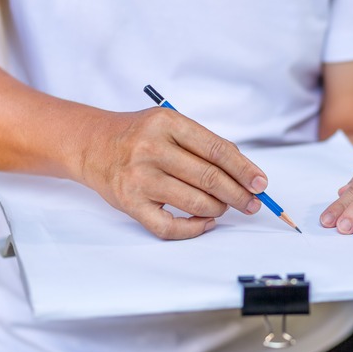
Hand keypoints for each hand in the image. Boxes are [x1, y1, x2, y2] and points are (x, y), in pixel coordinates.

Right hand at [78, 107, 267, 239]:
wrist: (92, 144)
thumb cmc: (139, 135)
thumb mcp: (169, 125)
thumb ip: (203, 144)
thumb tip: (244, 171)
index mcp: (167, 123)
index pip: (217, 150)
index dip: (244, 169)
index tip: (260, 183)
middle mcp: (151, 149)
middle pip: (209, 178)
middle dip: (238, 194)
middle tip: (252, 203)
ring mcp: (139, 177)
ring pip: (195, 202)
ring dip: (218, 209)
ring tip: (224, 207)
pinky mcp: (130, 203)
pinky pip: (169, 226)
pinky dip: (193, 228)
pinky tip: (204, 222)